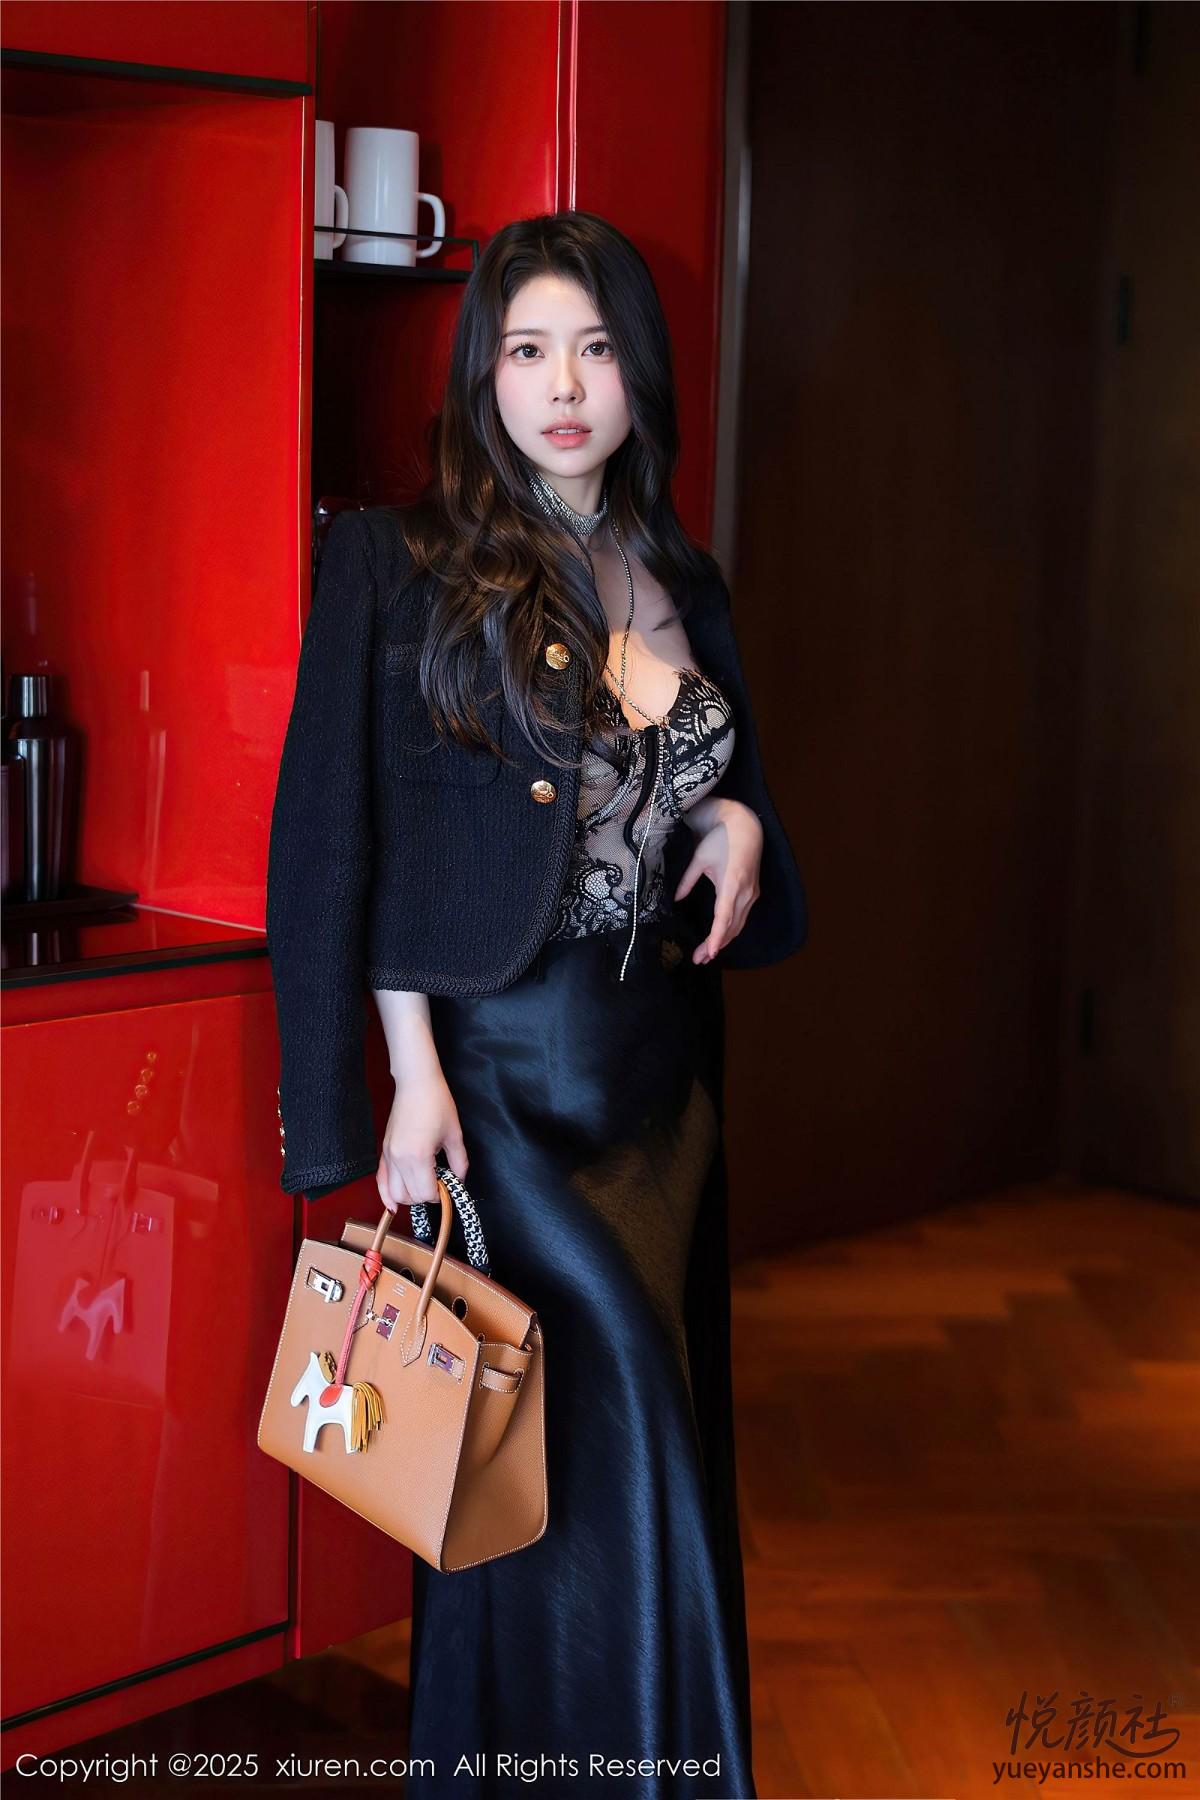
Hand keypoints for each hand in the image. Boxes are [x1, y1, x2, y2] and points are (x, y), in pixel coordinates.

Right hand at [377, 1068, 468, 1214]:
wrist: (416, 1083)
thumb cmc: (437, 1104)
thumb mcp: (455, 1135)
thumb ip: (460, 1163)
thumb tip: (459, 1182)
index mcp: (419, 1156)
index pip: (426, 1193)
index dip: (440, 1194)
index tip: (448, 1185)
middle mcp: (399, 1159)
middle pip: (410, 1197)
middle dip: (426, 1196)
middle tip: (438, 1184)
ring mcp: (388, 1155)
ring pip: (394, 1193)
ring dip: (410, 1196)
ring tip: (423, 1185)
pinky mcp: (383, 1151)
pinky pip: (380, 1180)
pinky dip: (386, 1194)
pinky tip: (393, 1205)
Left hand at [673, 797, 762, 964]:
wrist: (745, 827)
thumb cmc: (720, 840)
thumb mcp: (699, 859)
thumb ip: (687, 881)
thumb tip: (677, 899)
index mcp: (731, 883)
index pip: (724, 918)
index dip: (717, 938)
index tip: (710, 953)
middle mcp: (745, 893)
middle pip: (731, 927)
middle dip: (715, 946)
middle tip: (698, 959)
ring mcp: (751, 894)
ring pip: (738, 925)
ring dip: (723, 941)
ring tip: (706, 955)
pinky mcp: (752, 894)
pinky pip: (742, 917)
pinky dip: (731, 931)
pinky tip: (720, 939)